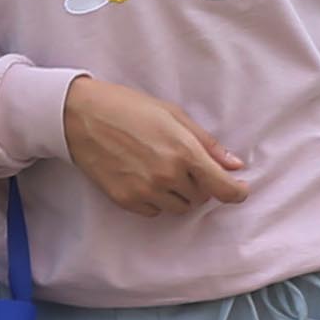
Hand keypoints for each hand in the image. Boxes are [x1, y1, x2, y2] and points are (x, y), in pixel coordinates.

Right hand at [58, 74, 251, 214]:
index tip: (239, 190)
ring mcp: (146, 190)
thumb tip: (234, 165)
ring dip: (178, 194)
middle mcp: (167, 175)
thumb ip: (206, 143)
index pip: (222, 187)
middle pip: (200, 198)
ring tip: (161, 169)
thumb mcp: (173, 115)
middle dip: (199, 184)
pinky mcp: (126, 200)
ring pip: (178, 208)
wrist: (80, 116)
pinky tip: (143, 177)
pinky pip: (154, 211)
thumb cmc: (128, 108)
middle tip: (182, 163)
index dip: (236, 192)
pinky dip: (156, 200)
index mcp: (184, 151)